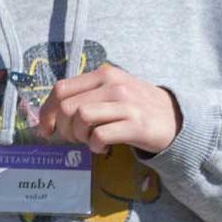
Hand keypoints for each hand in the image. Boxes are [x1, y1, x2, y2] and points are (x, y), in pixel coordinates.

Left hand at [37, 64, 180, 155]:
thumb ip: (83, 97)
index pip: (61, 89)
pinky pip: (100, 136)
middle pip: (68, 107)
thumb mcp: (111, 92)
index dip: (47, 112)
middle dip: (63, 128)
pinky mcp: (136, 124)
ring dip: (78, 136)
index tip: (46, 129)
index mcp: (103, 74)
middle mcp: (114, 85)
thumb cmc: (136, 106)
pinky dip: (95, 146)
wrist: (176, 119)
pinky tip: (103, 147)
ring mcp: (126, 103)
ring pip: (81, 118)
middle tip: (73, 138)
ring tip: (89, 140)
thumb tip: (48, 118)